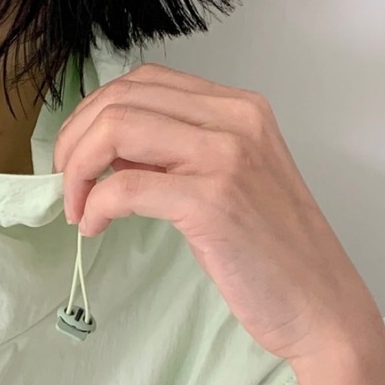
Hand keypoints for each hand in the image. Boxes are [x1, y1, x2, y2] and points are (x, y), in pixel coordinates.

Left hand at [51, 62, 384, 363]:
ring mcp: (225, 157)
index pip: (145, 81)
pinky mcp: (211, 202)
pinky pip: (126, 186)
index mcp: (239, 108)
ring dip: (79, 168)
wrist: (320, 303)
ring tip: (77, 207)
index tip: (78, 155)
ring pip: (117, 129)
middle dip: (76, 138)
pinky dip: (97, 205)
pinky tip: (95, 228)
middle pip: (122, 98)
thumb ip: (177, 155)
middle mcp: (234, 120)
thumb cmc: (273, 253)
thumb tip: (111, 152)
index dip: (95, 113)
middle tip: (65, 183)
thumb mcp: (228, 182)